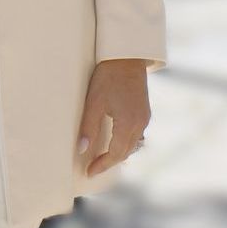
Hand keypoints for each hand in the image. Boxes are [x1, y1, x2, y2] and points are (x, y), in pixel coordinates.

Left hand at [77, 57, 151, 178]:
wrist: (127, 55)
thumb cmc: (108, 76)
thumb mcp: (94, 102)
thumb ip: (88, 128)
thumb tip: (81, 150)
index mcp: (128, 124)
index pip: (115, 154)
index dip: (102, 165)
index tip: (89, 172)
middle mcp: (140, 123)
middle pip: (126, 152)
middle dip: (110, 162)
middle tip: (93, 168)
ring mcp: (144, 117)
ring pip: (133, 144)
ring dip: (119, 153)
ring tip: (104, 158)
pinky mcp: (144, 110)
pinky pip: (137, 134)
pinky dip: (126, 143)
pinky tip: (116, 141)